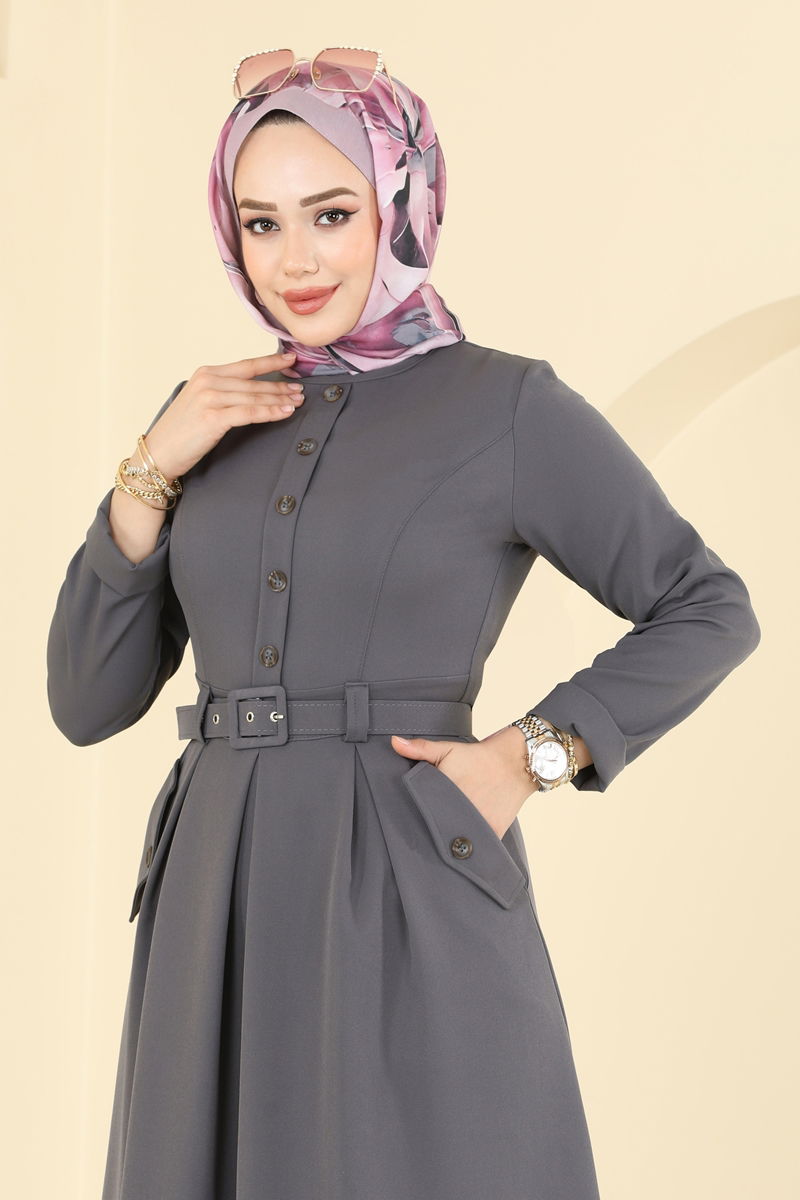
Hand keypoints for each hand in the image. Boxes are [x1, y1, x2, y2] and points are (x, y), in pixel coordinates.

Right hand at [142, 350, 305, 480]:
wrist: (158, 453)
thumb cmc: (180, 432)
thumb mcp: (199, 402)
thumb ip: (221, 392)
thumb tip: (252, 392)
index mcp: (205, 373)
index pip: (246, 365)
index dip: (271, 361)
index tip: (291, 359)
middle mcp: (208, 381)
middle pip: (254, 382)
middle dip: (280, 386)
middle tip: (300, 389)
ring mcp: (210, 398)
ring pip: (254, 397)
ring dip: (279, 399)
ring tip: (297, 402)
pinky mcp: (213, 417)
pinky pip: (250, 413)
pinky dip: (270, 412)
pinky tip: (285, 413)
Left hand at [391, 725, 536, 840]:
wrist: (516, 762)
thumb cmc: (479, 756)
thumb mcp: (448, 749)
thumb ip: (420, 748)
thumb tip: (393, 742)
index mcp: (444, 792)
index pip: (421, 813)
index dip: (412, 819)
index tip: (405, 823)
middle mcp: (461, 809)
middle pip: (436, 830)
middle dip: (428, 832)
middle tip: (419, 837)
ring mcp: (478, 823)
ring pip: (456, 841)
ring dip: (447, 843)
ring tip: (438, 845)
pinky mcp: (492, 831)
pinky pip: (477, 847)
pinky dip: (469, 850)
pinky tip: (459, 850)